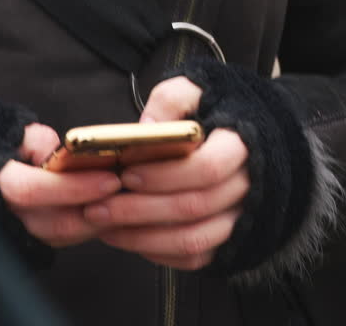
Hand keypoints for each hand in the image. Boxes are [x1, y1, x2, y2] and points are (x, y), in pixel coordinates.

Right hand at [0, 124, 122, 247]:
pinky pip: (71, 239)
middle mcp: (13, 215)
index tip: (108, 180)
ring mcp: (27, 231)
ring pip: (68, 236)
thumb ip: (37, 140)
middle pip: (58, 224)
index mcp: (2, 185)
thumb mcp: (17, 136)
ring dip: (102, 222)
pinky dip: (95, 226)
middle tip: (129, 194)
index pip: (34, 191)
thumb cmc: (9, 152)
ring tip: (130, 202)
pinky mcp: (41, 238)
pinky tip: (115, 211)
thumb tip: (61, 153)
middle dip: (99, 211)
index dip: (74, 188)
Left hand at [84, 77, 250, 270]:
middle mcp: (246, 186)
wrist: (245, 135)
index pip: (208, 168)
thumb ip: (171, 101)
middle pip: (194, 207)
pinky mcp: (227, 238)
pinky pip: (194, 257)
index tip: (128, 173)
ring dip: (143, 237)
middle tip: (98, 206)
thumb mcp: (195, 89)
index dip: (165, 175)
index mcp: (241, 145)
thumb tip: (145, 131)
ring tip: (105, 226)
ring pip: (193, 240)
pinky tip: (129, 237)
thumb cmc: (214, 109)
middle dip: (140, 210)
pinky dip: (158, 253)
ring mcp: (239, 217)